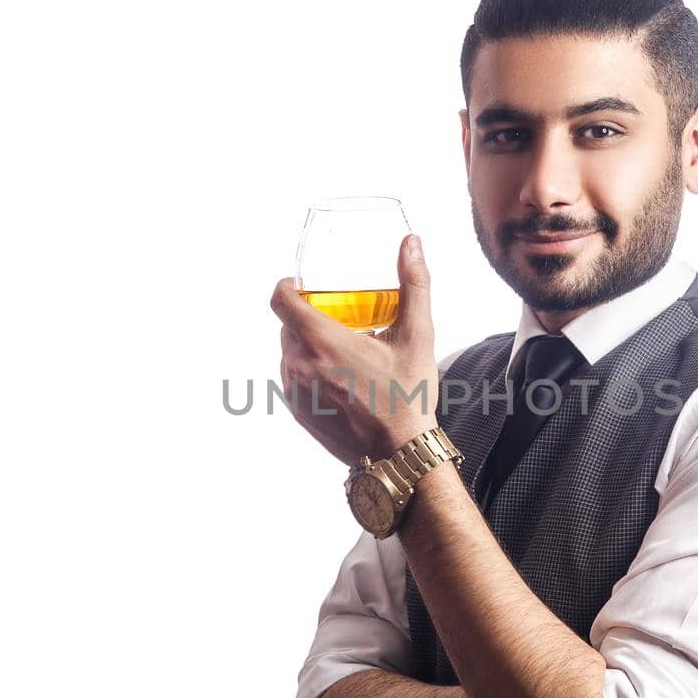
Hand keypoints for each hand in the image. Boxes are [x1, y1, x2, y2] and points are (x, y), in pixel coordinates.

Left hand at [270, 234, 438, 464]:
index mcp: (321, 341)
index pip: (280, 299)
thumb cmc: (407, 396)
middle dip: (309, 317)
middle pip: (288, 325)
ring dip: (310, 346)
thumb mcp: (416, 334)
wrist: (398, 454)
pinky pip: (294, 378)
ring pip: (290, 353)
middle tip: (340, 321)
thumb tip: (411, 243)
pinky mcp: (297, 411)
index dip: (288, 286)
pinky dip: (310, 372)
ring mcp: (294, 390)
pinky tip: (341, 380)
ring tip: (344, 353)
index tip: (303, 285)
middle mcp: (299, 364)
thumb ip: (413, 283)